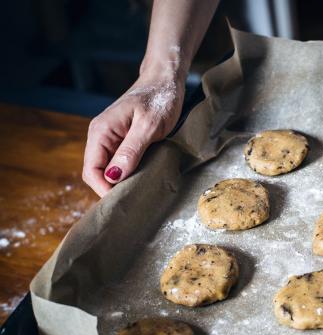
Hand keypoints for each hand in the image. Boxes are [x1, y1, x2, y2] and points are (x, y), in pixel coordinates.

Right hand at [82, 74, 184, 195]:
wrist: (166, 80)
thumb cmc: (160, 98)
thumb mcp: (148, 126)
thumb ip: (131, 150)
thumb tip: (113, 177)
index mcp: (101, 132)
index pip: (91, 170)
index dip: (104, 189)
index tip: (124, 200)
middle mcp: (101, 136)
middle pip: (98, 173)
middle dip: (112, 189)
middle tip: (134, 200)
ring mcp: (112, 139)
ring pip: (109, 170)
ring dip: (122, 182)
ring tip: (139, 192)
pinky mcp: (124, 140)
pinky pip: (120, 163)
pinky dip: (129, 174)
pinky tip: (142, 179)